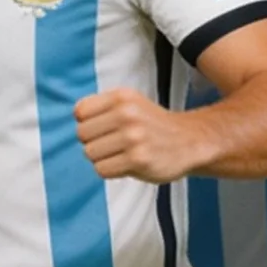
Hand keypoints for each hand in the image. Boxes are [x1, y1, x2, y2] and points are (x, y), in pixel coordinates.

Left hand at [75, 87, 210, 183]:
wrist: (190, 141)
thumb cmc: (153, 124)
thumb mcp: (130, 103)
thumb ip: (102, 108)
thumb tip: (75, 122)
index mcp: (121, 97)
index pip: (80, 112)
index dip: (86, 123)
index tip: (101, 128)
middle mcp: (126, 114)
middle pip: (81, 134)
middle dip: (93, 141)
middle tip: (112, 143)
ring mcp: (132, 138)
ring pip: (90, 153)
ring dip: (101, 158)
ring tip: (120, 153)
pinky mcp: (138, 160)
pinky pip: (102, 170)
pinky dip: (110, 170)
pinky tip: (125, 164)